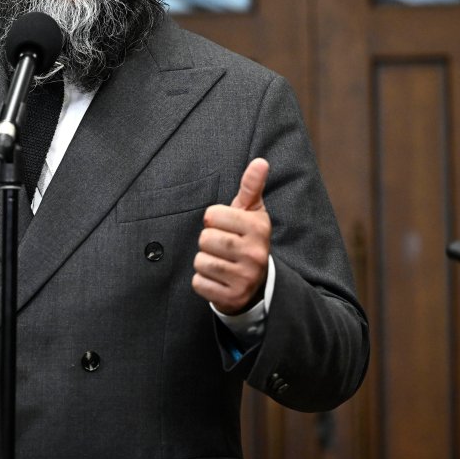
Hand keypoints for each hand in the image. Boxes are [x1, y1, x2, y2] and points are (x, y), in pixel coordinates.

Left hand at [192, 158, 270, 314]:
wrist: (258, 283)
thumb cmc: (247, 238)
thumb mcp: (252, 212)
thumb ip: (251, 186)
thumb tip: (260, 161)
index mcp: (259, 228)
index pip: (213, 215)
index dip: (213, 219)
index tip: (224, 225)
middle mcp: (256, 254)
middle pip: (205, 238)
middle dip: (208, 241)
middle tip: (221, 246)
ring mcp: (246, 278)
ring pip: (201, 261)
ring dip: (204, 261)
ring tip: (220, 261)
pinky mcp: (233, 297)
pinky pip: (199, 283)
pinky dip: (202, 281)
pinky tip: (217, 279)